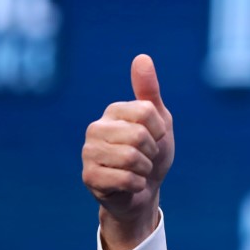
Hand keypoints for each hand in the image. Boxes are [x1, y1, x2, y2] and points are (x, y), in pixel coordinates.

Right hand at [82, 55, 174, 249]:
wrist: (143, 192)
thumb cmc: (152, 154)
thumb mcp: (160, 122)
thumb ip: (150, 91)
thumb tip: (142, 57)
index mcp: (113, 111)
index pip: (148, 113)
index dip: (160, 131)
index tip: (155, 139)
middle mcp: (96, 128)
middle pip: (140, 136)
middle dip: (152, 152)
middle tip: (145, 158)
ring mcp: (88, 152)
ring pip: (132, 158)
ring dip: (144, 169)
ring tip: (137, 170)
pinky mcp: (89, 177)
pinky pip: (126, 179)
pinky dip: (137, 185)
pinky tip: (129, 185)